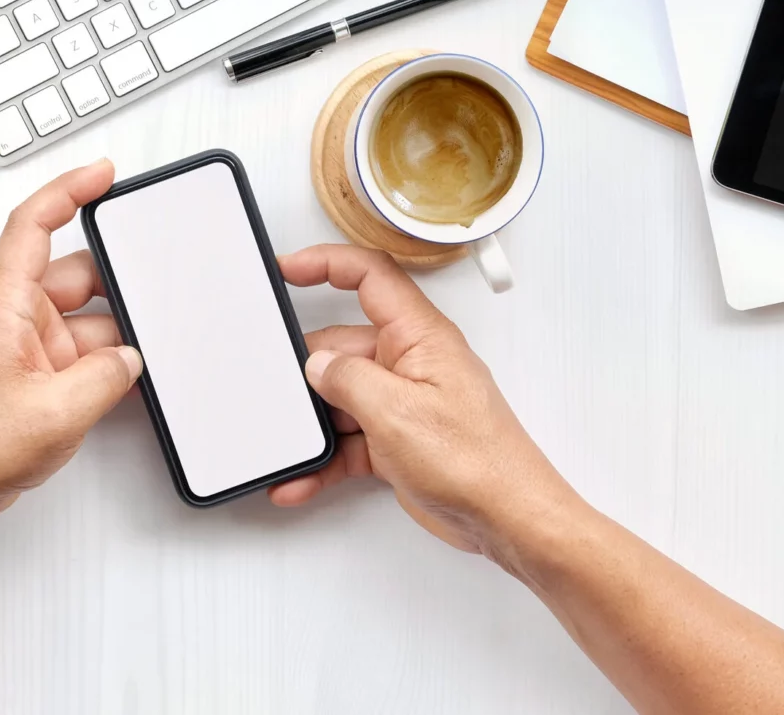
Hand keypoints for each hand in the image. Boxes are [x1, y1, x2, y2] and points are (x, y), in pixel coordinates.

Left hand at [0, 160, 140, 554]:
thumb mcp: (60, 410)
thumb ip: (109, 375)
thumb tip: (132, 358)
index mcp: (4, 304)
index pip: (33, 224)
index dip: (68, 189)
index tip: (103, 174)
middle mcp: (13, 317)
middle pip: (75, 274)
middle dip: (118, 284)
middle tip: (154, 292)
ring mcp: (24, 347)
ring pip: (85, 318)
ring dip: (115, 336)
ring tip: (145, 355)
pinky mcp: (34, 375)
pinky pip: (80, 352)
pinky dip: (106, 362)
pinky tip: (128, 381)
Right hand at [269, 244, 576, 566]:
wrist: (507, 520)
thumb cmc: (477, 463)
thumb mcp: (396, 413)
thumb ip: (347, 380)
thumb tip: (316, 365)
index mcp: (419, 337)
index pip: (370, 277)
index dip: (326, 262)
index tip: (286, 269)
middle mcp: (410, 362)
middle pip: (342, 346)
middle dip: (307, 370)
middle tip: (276, 389)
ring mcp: (403, 402)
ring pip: (341, 397)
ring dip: (314, 424)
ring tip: (289, 445)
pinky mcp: (397, 440)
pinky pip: (349, 439)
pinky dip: (325, 458)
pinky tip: (302, 478)